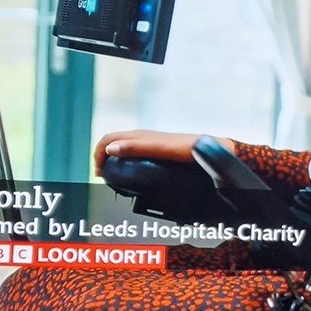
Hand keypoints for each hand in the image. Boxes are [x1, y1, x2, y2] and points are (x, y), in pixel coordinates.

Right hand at [94, 131, 235, 175]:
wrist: (212, 149)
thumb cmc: (189, 148)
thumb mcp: (161, 149)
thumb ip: (137, 148)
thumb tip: (111, 148)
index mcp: (140, 136)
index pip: (109, 140)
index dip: (98, 154)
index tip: (99, 173)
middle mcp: (144, 136)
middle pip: (114, 141)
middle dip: (101, 155)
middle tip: (101, 174)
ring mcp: (152, 142)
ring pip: (123, 145)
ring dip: (111, 155)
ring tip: (111, 172)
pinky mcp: (159, 148)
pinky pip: (135, 149)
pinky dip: (125, 157)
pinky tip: (132, 167)